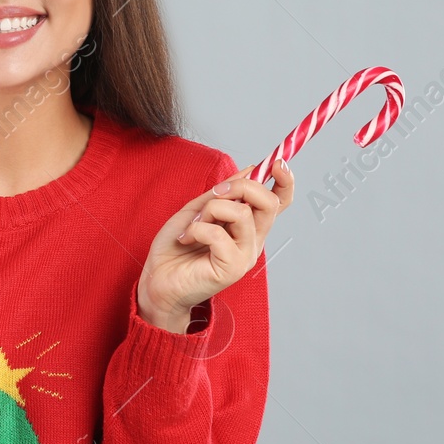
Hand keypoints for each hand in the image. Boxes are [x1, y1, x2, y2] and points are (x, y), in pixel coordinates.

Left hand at [135, 159, 292, 332]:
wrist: (158, 281)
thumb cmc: (176, 248)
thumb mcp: (197, 210)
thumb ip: (222, 194)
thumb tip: (250, 169)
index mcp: (248, 227)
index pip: (279, 202)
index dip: (285, 181)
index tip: (277, 162)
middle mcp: (253, 241)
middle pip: (269, 202)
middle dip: (241, 186)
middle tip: (215, 193)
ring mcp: (245, 255)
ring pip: (242, 213)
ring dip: (211, 210)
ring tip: (194, 224)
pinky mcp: (232, 268)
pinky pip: (219, 233)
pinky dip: (197, 229)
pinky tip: (186, 239)